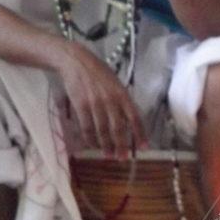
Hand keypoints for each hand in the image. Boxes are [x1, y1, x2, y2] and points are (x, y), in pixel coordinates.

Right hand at [58, 43, 147, 157]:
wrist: (76, 62)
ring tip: (108, 155)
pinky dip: (90, 138)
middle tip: (123, 158)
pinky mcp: (81, 106)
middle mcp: (111, 100)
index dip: (140, 134)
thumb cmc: (97, 72)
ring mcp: (95, 104)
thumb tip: (128, 119)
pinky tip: (92, 145)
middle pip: (118, 128)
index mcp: (122, 94)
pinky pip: (87, 127)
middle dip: (122, 145)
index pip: (135, 117)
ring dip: (106, 145)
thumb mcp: (115, 83)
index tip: (144, 148)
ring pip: (102, 130)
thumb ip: (122, 100)